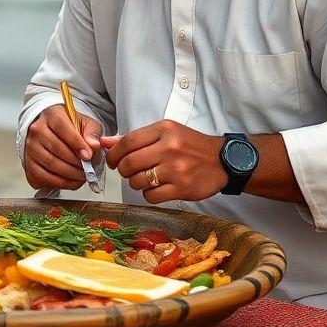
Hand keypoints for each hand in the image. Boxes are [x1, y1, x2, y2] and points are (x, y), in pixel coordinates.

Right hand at [23, 104, 102, 190]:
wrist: (51, 130)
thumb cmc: (70, 127)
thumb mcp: (85, 123)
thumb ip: (92, 133)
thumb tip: (94, 146)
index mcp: (52, 115)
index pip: (63, 129)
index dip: (77, 144)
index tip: (88, 156)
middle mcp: (37, 130)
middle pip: (56, 149)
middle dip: (76, 163)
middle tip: (88, 170)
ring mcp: (30, 147)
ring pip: (50, 164)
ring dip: (69, 175)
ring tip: (82, 177)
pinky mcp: (28, 163)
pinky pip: (42, 177)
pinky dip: (59, 183)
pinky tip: (70, 182)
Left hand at [100, 120, 225, 203]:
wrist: (222, 161)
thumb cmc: (190, 146)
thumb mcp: (165, 133)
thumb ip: (136, 138)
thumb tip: (105, 142)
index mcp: (164, 130)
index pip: (128, 141)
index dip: (114, 153)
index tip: (113, 160)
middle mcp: (170, 148)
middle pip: (130, 163)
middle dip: (123, 170)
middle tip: (128, 171)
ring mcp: (176, 169)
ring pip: (138, 181)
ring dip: (135, 183)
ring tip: (145, 179)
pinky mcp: (182, 188)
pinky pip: (151, 196)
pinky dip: (148, 194)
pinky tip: (156, 188)